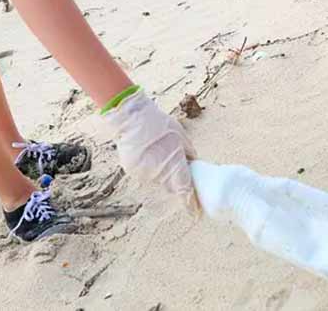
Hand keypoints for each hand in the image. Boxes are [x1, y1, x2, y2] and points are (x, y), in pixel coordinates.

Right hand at [103, 89, 198, 211]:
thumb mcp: (181, 136)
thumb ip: (188, 154)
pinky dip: (148, 168)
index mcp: (175, 165)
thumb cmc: (158, 124)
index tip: (196, 212)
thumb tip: (191, 164)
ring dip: (161, 173)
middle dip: (176, 182)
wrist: (131, 117)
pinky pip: (145, 174)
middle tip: (176, 168)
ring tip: (158, 153)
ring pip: (157, 181)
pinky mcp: (132, 172)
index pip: (185, 192)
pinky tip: (147, 153)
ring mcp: (144, 174)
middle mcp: (159, 174)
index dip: (191, 204)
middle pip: (171, 187)